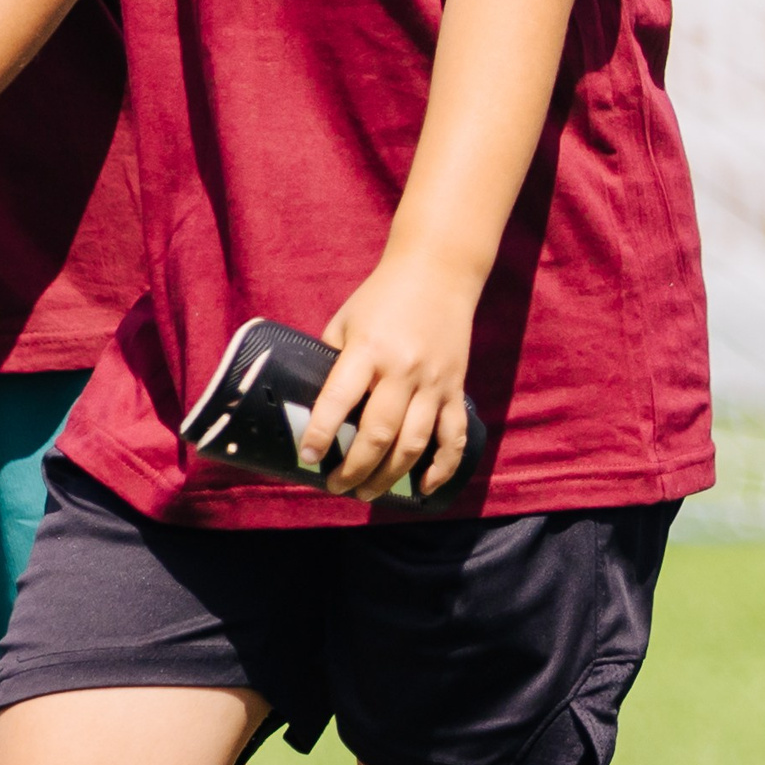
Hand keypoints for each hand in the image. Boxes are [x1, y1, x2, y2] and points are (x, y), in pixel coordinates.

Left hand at [299, 246, 480, 502]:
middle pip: (378, 433)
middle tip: (336, 487)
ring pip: (413, 444)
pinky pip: (452, 437)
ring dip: (388, 477)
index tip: (308, 457)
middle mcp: (401, 369)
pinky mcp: (455, 389)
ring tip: (366, 493)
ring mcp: (432, 382)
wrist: (437, 272)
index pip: (339, 398)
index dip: (321, 432)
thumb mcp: (346, 320)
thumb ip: (334, 360)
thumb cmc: (381, 297)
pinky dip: (441, 468)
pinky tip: (422, 486)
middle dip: (354, 469)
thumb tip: (314, 403)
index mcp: (367, 349)